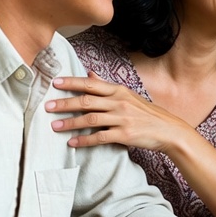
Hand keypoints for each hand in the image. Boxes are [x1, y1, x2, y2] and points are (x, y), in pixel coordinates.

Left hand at [46, 73, 193, 153]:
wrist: (168, 130)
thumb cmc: (147, 113)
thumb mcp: (128, 96)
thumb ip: (106, 86)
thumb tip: (89, 74)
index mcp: (119, 91)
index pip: (91, 84)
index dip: (72, 83)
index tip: (55, 83)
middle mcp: (119, 103)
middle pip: (87, 101)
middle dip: (65, 104)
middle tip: (47, 106)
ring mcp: (122, 119)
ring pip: (90, 119)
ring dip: (70, 123)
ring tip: (54, 126)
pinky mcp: (124, 135)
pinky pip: (100, 137)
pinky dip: (84, 140)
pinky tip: (72, 143)